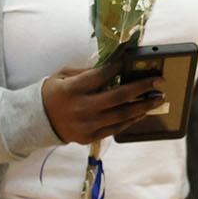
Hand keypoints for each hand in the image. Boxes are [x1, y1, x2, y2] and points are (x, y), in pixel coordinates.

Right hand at [41, 61, 166, 145]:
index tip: (131, 61)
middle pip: (118, 97)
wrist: (38, 121)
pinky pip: (115, 128)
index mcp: (71, 89)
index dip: (118, 67)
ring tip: (158, 99)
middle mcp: (80, 108)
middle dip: (142, 87)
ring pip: (121, 115)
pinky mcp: (90, 137)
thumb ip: (86, 71)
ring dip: (143, 106)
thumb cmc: (53, 93)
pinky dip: (131, 120)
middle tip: (159, 81)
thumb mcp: (63, 76)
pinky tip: (142, 112)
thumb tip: (113, 66)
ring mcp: (86, 125)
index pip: (100, 76)